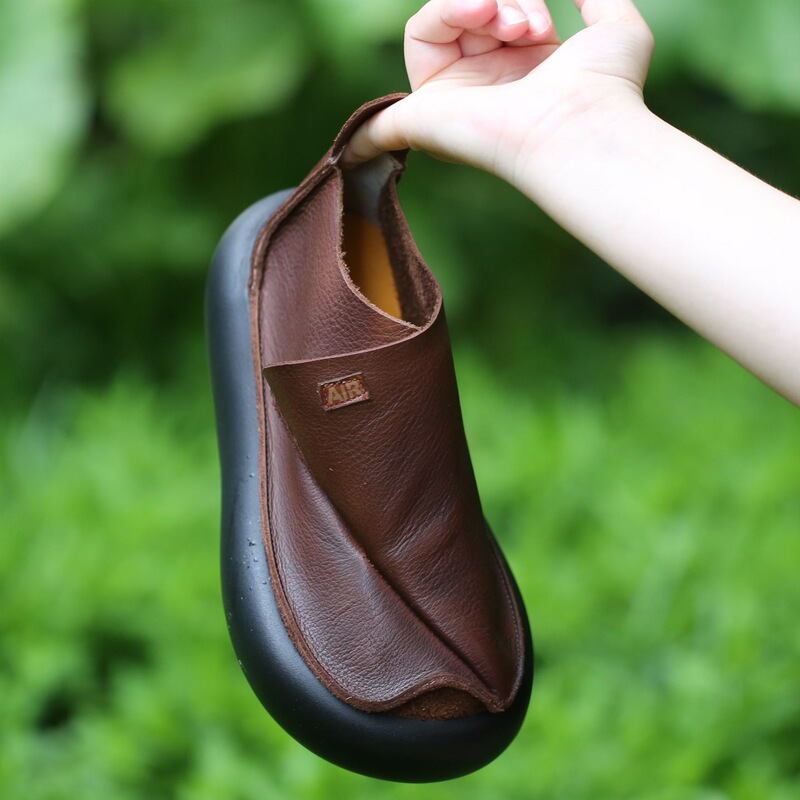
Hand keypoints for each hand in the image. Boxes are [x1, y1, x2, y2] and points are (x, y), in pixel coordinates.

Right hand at [343, 0, 653, 182]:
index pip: (491, 9)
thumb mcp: (613, 23)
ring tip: (508, 24)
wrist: (586, 125)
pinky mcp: (426, 119)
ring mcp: (451, 105)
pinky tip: (352, 153)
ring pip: (429, 26)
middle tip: (528, 22)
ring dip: (463, 3)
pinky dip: (367, 134)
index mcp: (518, 67)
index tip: (544, 21)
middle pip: (459, 12)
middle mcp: (482, 87)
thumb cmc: (606, 87)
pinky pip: (381, 119)